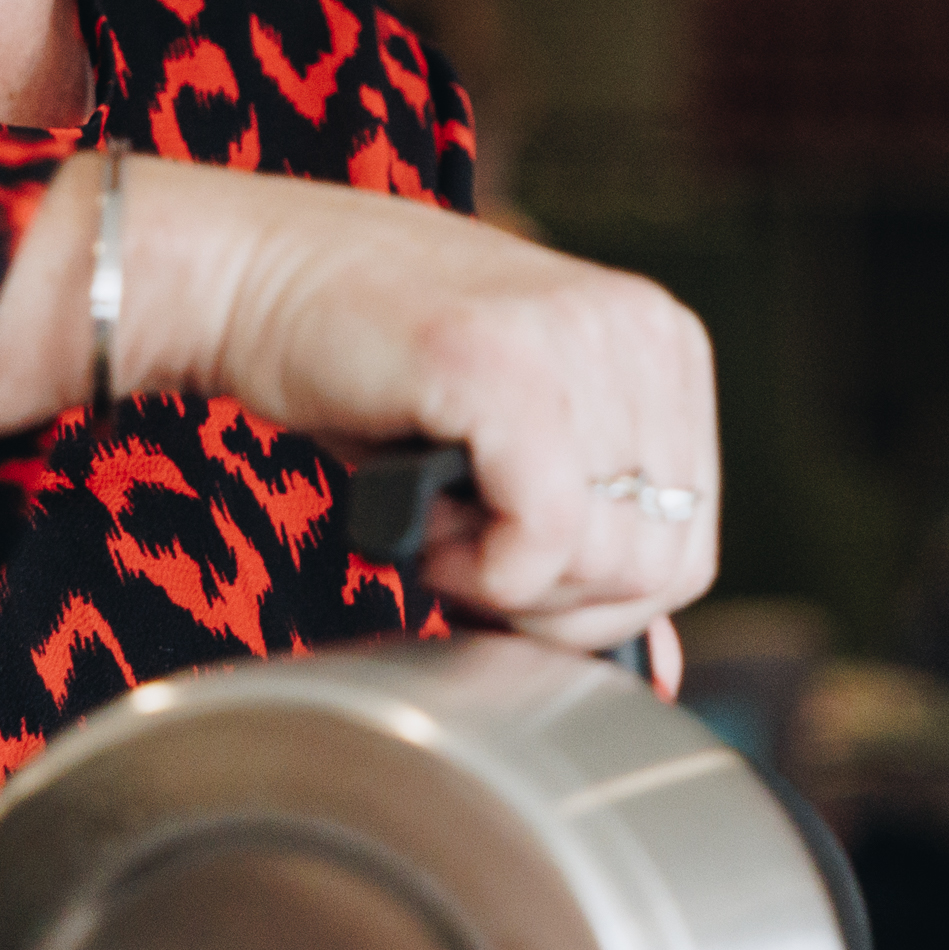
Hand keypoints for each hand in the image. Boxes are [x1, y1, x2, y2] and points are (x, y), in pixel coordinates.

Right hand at [0, 156, 718, 650]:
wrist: (259, 277)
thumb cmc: (378, 371)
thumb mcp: (514, 450)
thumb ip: (588, 542)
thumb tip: (658, 671)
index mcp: (664, 344)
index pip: (689, 546)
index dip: (592, 603)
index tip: (508, 574)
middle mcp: (640, 330)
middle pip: (658, 567)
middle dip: (552, 606)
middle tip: (464, 558)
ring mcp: (577, 338)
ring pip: (607, 561)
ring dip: (503, 583)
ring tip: (435, 524)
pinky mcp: (504, 366)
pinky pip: (543, 539)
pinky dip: (475, 571)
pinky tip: (421, 528)